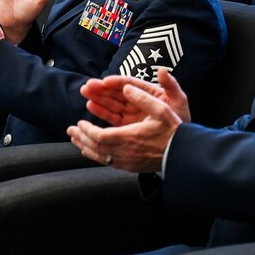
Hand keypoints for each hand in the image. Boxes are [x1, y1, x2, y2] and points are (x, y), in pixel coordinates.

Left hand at [67, 84, 181, 172]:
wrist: (184, 155)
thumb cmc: (173, 132)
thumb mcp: (162, 110)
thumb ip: (143, 97)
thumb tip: (126, 86)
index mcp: (129, 138)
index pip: (99, 136)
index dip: (87, 130)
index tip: (79, 123)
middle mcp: (126, 153)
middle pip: (96, 148)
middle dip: (81, 138)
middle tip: (70, 130)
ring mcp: (127, 162)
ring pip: (100, 157)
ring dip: (85, 147)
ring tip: (75, 140)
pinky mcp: (130, 167)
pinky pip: (108, 163)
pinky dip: (96, 156)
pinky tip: (91, 151)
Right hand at [80, 69, 190, 126]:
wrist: (180, 143)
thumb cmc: (181, 120)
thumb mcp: (179, 101)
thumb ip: (171, 86)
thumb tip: (162, 70)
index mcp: (148, 92)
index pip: (129, 84)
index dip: (116, 82)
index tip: (105, 82)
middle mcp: (138, 101)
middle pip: (116, 92)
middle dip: (101, 89)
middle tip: (88, 86)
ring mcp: (131, 113)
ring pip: (111, 103)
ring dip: (98, 98)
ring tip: (85, 93)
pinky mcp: (127, 125)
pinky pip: (112, 117)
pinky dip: (101, 111)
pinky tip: (91, 106)